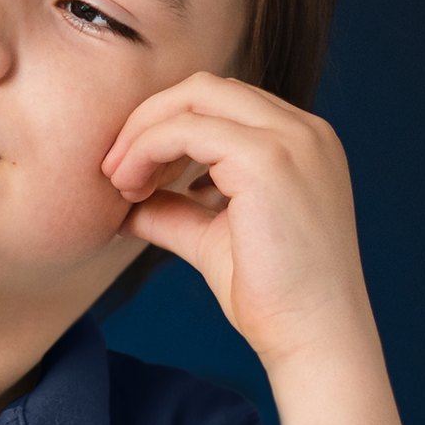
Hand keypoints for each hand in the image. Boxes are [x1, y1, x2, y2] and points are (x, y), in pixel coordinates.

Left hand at [101, 73, 371, 370]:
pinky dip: (148, 150)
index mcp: (300, 142)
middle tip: (113, 169)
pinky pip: (186, 129)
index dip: (165, 127)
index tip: (131, 173)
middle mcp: (304, 131)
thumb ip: (173, 209)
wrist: (312, 336)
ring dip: (143, 135)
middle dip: (148, 120)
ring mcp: (292, 140)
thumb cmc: (271, 296)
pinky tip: (132, 190)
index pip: (221, 103)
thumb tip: (125, 203)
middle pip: (204, 88)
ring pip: (193, 99)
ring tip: (119, 183)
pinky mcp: (269, 161)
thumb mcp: (211, 237)